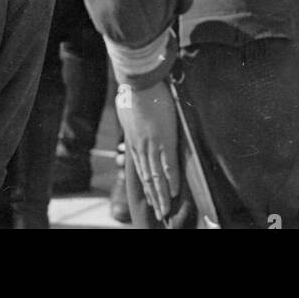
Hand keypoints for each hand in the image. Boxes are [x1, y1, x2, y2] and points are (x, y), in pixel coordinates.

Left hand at [115, 80, 179, 222]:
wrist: (140, 84)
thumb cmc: (134, 93)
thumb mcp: (126, 108)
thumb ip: (127, 113)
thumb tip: (123, 106)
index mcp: (134, 142)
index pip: (141, 169)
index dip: (146, 186)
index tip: (150, 198)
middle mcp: (142, 148)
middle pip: (148, 178)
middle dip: (154, 197)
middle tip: (159, 213)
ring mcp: (153, 146)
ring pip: (157, 177)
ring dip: (162, 195)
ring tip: (165, 210)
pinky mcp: (164, 140)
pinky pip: (169, 164)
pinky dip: (172, 179)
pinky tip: (175, 191)